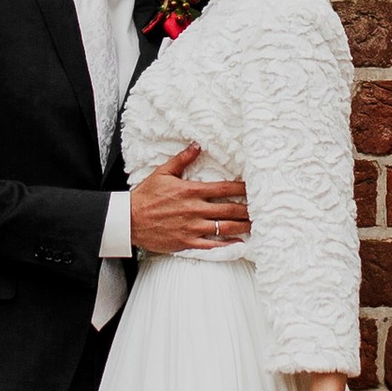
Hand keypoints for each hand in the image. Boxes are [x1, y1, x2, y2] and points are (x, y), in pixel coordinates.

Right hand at [129, 157, 250, 255]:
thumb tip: (197, 145)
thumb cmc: (145, 196)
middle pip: (229, 209)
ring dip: (242, 227)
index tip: (255, 188)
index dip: (242, 189)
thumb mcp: (163, 173)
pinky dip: (226, 245)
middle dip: (248, 209)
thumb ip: (182, 159)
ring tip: (255, 226)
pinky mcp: (187, 242)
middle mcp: (194, 209)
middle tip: (262, 210)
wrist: (129, 220)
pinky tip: (238, 243)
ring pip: (224, 228)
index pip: (224, 189)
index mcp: (191, 191)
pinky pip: (211, 245)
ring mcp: (192, 227)